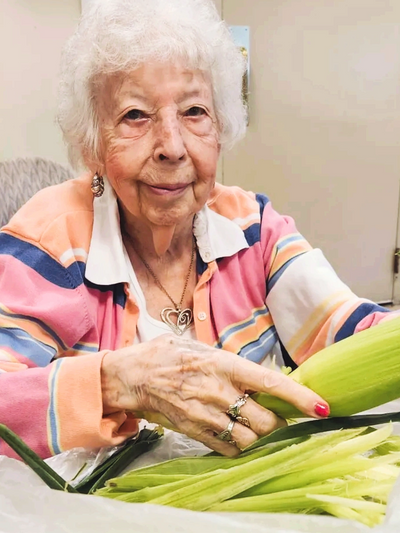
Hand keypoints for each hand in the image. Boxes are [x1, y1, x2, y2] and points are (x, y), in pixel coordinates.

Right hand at [101, 335, 328, 455]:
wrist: (131, 376)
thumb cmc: (167, 355)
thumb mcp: (200, 347)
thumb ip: (229, 361)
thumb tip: (256, 374)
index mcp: (223, 364)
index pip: (270, 383)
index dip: (299, 397)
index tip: (322, 407)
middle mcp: (219, 392)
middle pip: (266, 421)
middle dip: (280, 424)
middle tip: (280, 419)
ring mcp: (206, 415)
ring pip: (250, 439)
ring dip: (261, 437)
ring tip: (259, 429)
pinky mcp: (195, 433)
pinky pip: (228, 448)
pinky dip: (239, 445)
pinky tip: (237, 435)